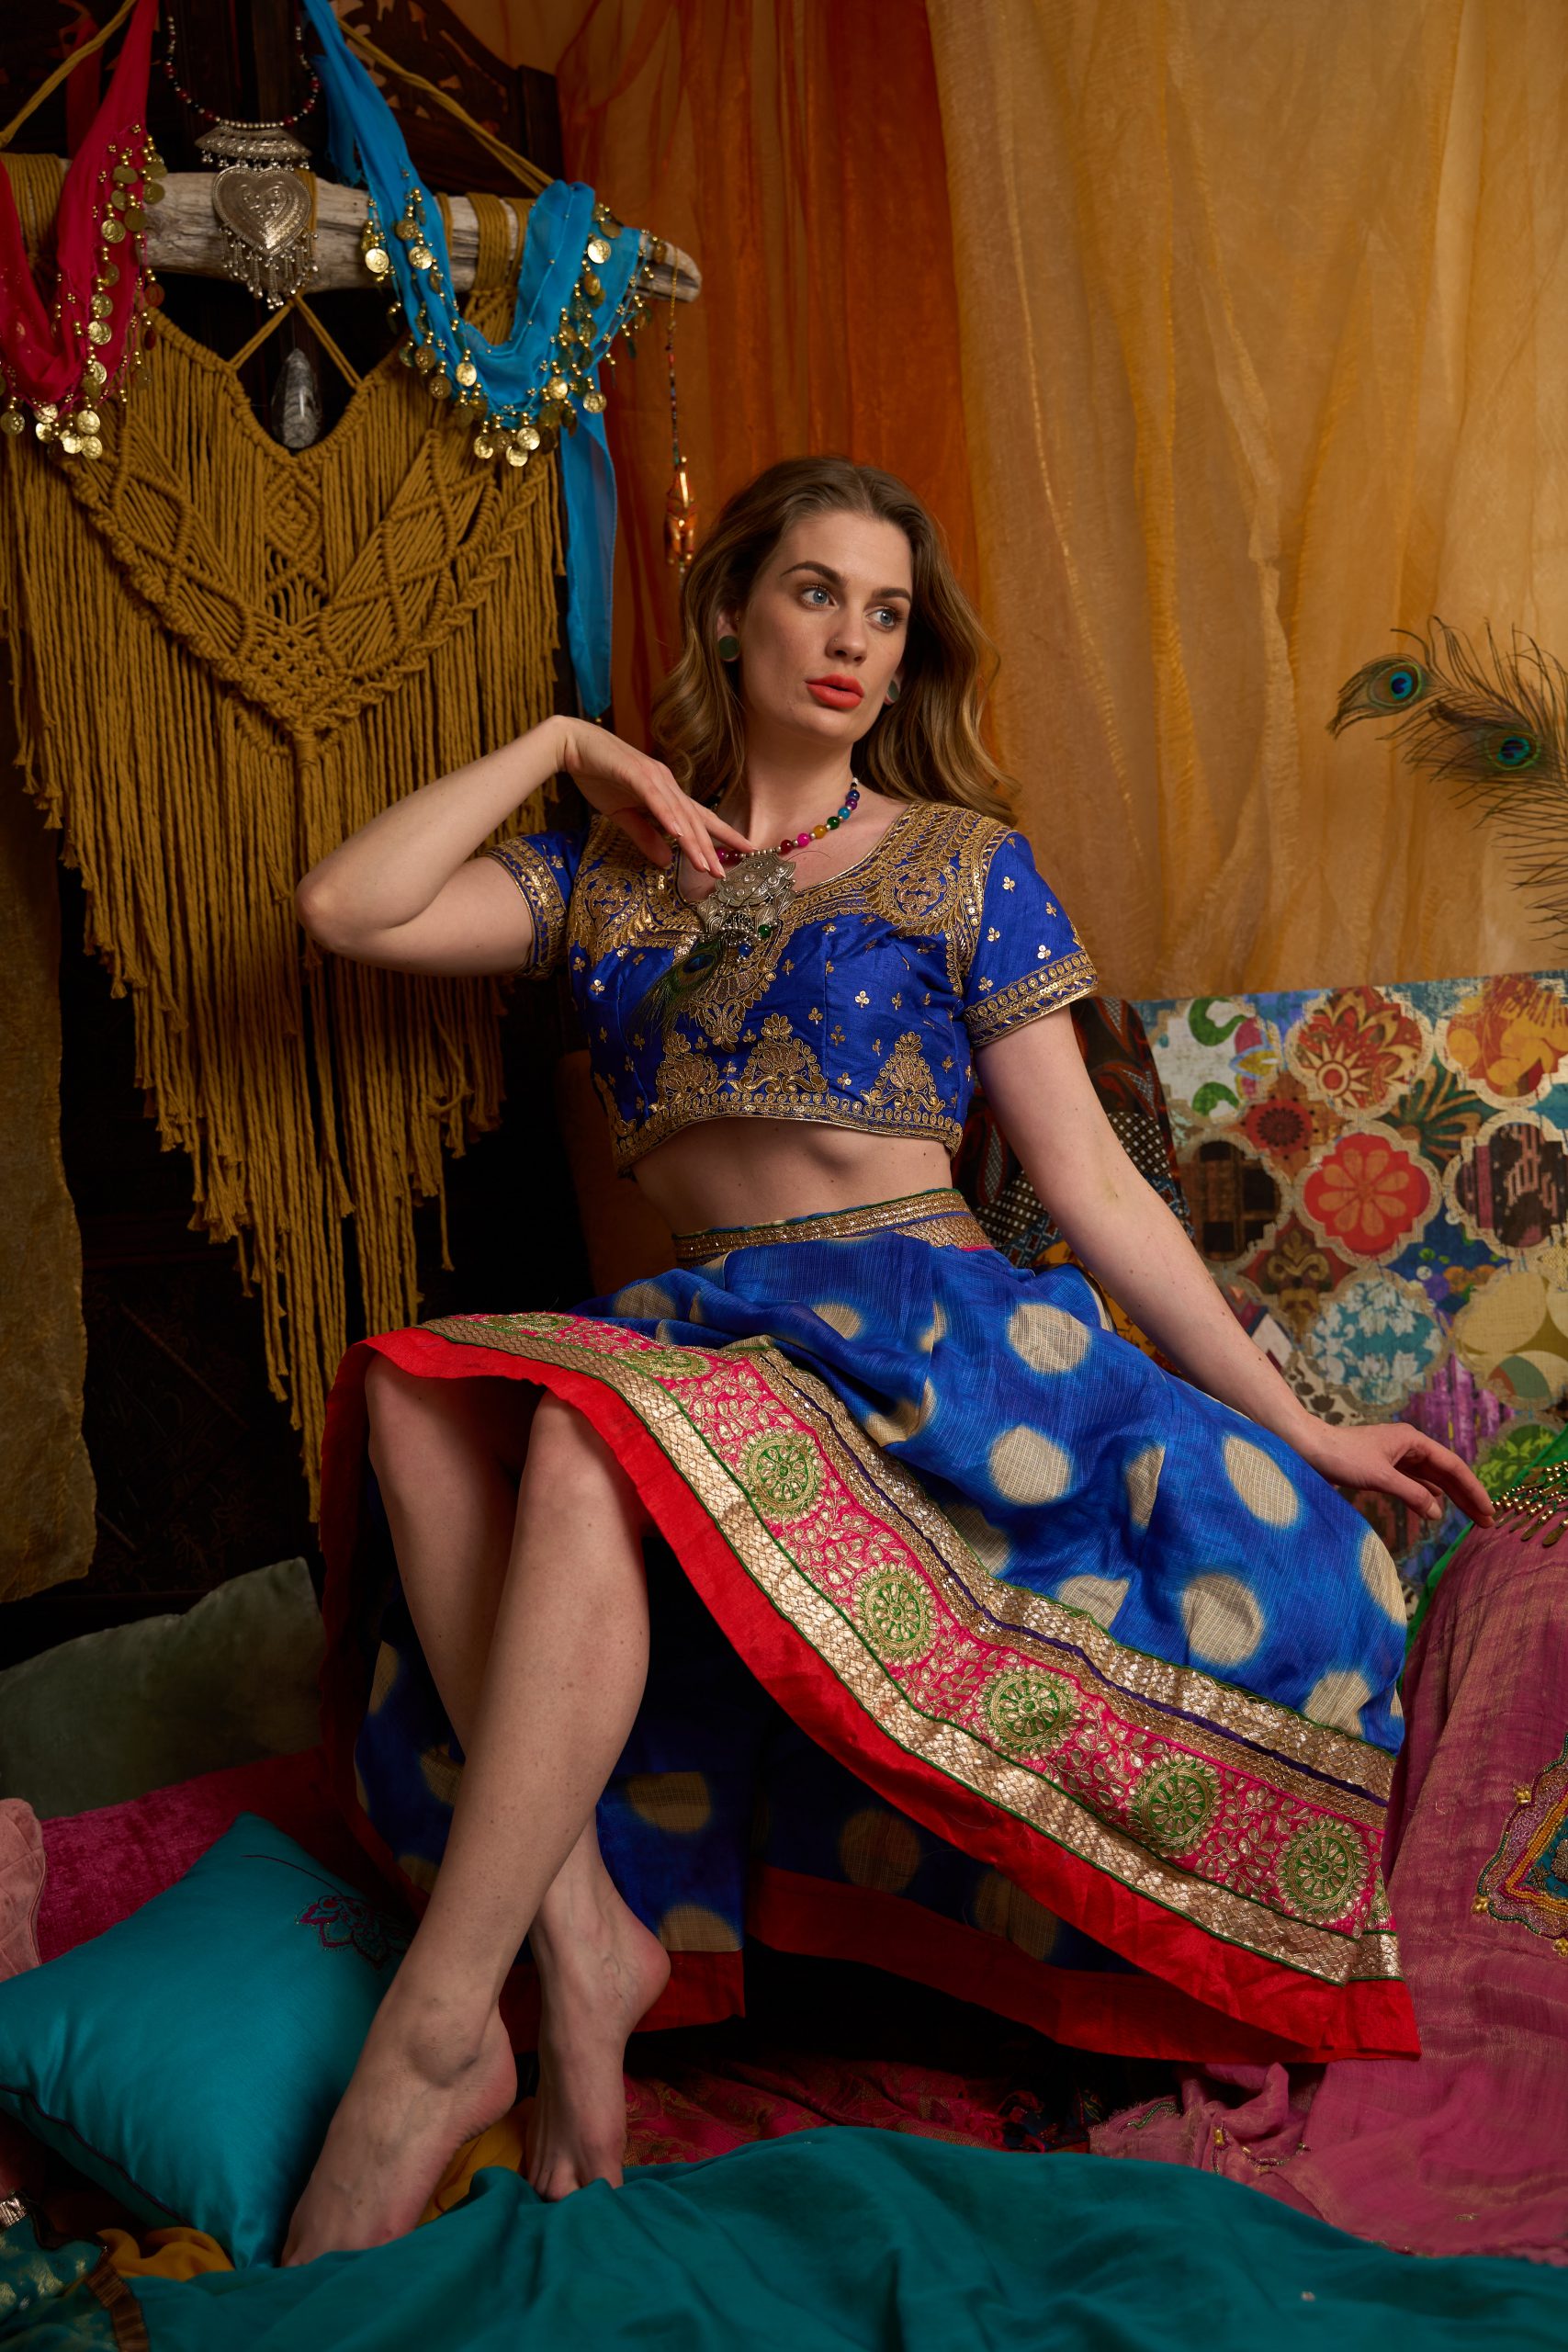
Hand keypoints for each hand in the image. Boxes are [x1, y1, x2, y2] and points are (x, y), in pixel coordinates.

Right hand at [556, 719, 752, 877]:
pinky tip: (678, 834)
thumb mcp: (623, 815)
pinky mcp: (634, 773)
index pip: (700, 818)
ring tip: (705, 864)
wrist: (573, 746)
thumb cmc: (598, 776)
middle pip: (694, 820)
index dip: (723, 835)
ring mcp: (653, 776)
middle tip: (723, 874)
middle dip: (710, 847)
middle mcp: (666, 783)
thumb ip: (645, 837)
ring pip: (679, 813)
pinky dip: (667, 816)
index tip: (745, 852)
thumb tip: (665, 862)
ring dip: (693, 840)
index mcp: (666, 792)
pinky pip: (654, 799)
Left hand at [1293, 1419, 1494, 1529]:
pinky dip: (1426, 1495)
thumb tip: (1438, 1513)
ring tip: (1469, 1518)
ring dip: (1450, 1497)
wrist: (1307, 1448)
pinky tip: (1435, 1507)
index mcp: (1413, 1440)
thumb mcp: (1380, 1478)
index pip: (1453, 1466)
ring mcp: (1396, 1456)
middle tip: (1487, 1522)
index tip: (1489, 1511)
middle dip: (1467, 1496)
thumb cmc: (1341, 1457)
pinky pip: (1414, 1482)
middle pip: (1446, 1473)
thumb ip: (1412, 1495)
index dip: (1473, 1490)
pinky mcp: (1382, 1467)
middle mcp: (1408, 1445)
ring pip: (1431, 1478)